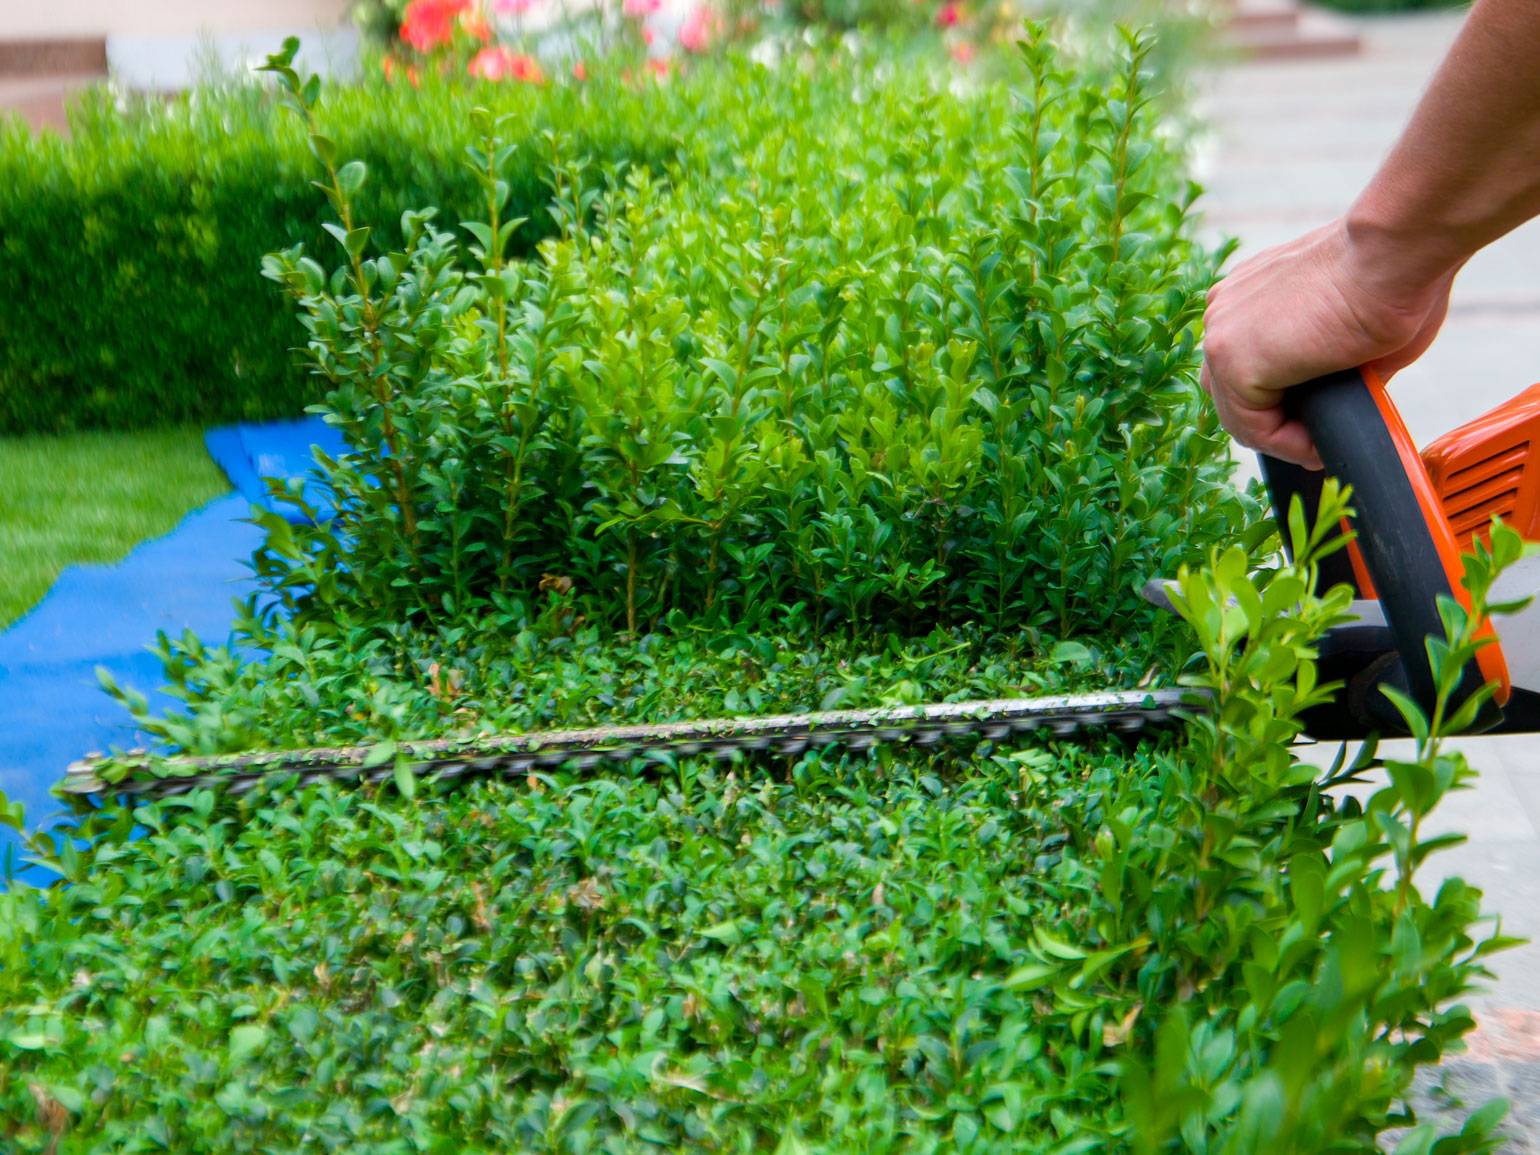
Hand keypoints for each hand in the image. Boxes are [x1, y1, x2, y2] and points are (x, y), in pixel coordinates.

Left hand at [1200, 218, 1457, 468]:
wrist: (1396, 252)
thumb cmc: (1394, 278)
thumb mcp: (1350, 329)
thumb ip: (1331, 364)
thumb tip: (1345, 398)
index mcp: (1247, 297)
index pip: (1242, 367)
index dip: (1275, 407)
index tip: (1315, 427)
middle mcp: (1224, 311)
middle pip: (1231, 393)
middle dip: (1274, 426)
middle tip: (1316, 444)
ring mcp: (1222, 334)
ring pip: (1238, 413)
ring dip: (1280, 440)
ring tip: (1321, 449)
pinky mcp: (1233, 359)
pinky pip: (1251, 426)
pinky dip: (1284, 445)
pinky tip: (1317, 447)